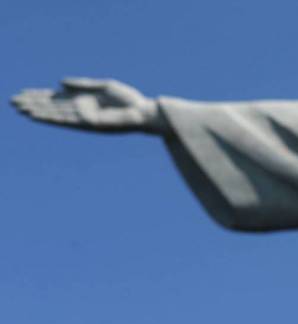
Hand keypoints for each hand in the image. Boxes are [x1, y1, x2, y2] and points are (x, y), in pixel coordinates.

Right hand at [10, 77, 165, 133]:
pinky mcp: (87, 124)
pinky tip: (36, 116)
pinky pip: (65, 120)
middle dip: (33, 103)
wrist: (143, 112)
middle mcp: (81, 110)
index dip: (40, 95)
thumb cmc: (129, 100)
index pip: (56, 98)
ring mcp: (83, 118)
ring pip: (54, 113)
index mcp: (84, 100)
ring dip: (36, 111)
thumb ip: (82, 84)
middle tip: (13, 101)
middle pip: (51, 106)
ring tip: (19, 108)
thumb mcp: (104, 86)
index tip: (23, 93)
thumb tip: (59, 83)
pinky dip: (49, 118)